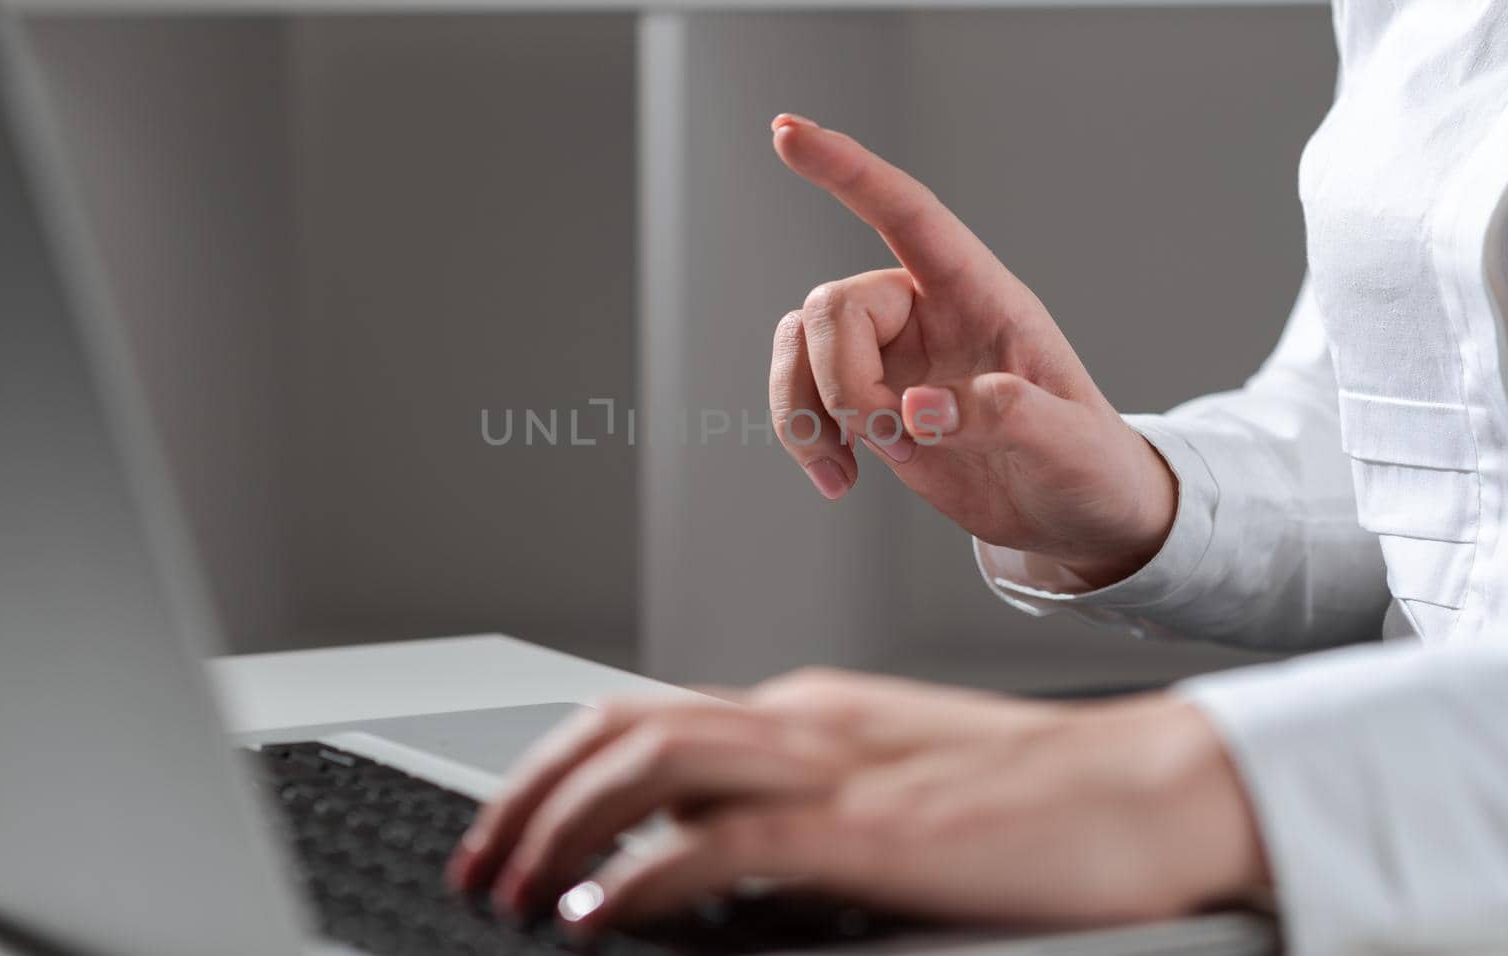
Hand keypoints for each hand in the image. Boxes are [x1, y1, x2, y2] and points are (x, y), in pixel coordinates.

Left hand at [445, 669, 1266, 938]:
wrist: (1151, 785)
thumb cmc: (1037, 797)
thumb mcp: (892, 792)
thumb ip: (802, 816)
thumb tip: (708, 867)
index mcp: (805, 713)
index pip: (646, 717)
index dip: (557, 769)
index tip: (509, 828)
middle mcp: (802, 723)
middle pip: (625, 730)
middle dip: (530, 794)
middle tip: (479, 863)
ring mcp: (834, 768)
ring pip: (655, 766)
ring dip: (563, 827)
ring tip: (511, 889)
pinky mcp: (871, 831)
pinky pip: (727, 844)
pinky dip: (643, 879)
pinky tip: (597, 917)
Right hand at [767, 114, 1174, 586]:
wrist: (1071, 513)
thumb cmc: (1086, 463)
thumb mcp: (1069, 442)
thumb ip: (1004, 416)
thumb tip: (917, 409)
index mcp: (981, 294)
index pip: (908, 213)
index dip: (848, 170)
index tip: (786, 133)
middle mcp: (925, 312)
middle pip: (835, 306)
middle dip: (842, 382)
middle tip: (889, 443)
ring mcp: (891, 356)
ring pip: (802, 345)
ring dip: (805, 412)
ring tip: (848, 473)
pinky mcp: (868, 399)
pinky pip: (801, 393)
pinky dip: (803, 436)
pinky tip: (839, 480)